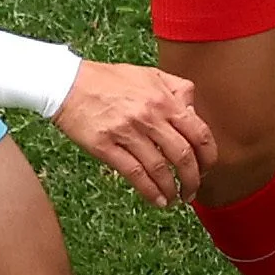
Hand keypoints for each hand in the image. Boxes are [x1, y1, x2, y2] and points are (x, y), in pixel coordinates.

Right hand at [51, 61, 215, 205]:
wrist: (67, 83)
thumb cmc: (108, 79)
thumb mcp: (149, 74)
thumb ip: (177, 89)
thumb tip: (194, 111)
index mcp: (163, 99)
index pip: (198, 133)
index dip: (208, 156)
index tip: (207, 169)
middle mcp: (149, 117)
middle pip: (183, 156)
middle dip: (193, 179)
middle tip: (193, 191)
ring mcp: (127, 132)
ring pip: (159, 169)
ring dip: (172, 189)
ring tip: (175, 199)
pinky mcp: (106, 146)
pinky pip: (134, 174)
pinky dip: (149, 191)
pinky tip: (157, 200)